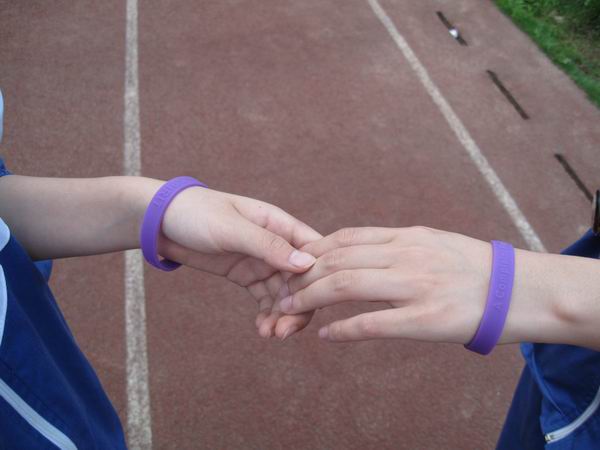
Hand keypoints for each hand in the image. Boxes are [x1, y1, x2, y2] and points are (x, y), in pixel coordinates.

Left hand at [155, 186, 320, 336]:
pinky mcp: (246, 275)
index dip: (319, 277)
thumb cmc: (196, 213)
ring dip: (281, 314)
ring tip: (269, 334)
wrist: (160, 222)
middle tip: (285, 331)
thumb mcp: (231, 228)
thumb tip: (306, 264)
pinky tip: (262, 329)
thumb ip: (268, 246)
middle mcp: (276, 244)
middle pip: (301, 278)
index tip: (313, 303)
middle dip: (298, 305)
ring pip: (284, 293)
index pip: (313, 251)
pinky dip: (266, 314)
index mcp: (279, 224)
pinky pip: (265, 298)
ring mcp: (261, 261)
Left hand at [278, 226, 554, 343]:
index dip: (312, 250)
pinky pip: (373, 323)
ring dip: (310, 298)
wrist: (520, 291)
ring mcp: (415, 285)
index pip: (346, 238)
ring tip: (289, 310)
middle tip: (280, 290)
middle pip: (338, 259)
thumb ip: (398, 244)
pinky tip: (325, 335)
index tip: (292, 263)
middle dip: (302, 275)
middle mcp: (406, 255)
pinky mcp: (425, 319)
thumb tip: (362, 250)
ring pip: (347, 285)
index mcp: (407, 236)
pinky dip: (342, 329)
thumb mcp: (434, 242)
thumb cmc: (475, 268)